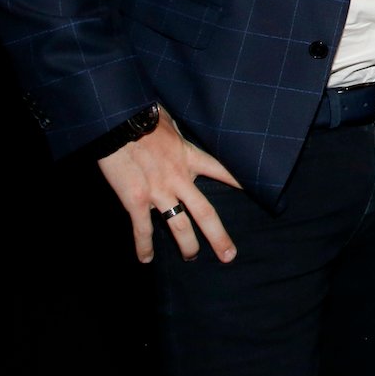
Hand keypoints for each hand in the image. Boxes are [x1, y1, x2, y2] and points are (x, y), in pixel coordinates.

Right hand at [96, 112, 241, 264]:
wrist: (116, 124)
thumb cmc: (143, 116)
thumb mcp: (170, 120)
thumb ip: (178, 132)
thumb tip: (178, 128)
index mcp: (189, 156)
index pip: (222, 171)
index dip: (240, 183)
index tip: (258, 193)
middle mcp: (179, 178)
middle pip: (205, 212)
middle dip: (218, 237)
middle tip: (229, 256)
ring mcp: (158, 192)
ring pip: (178, 226)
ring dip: (187, 245)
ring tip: (192, 257)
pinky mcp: (135, 200)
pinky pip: (142, 229)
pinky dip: (143, 246)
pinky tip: (146, 259)